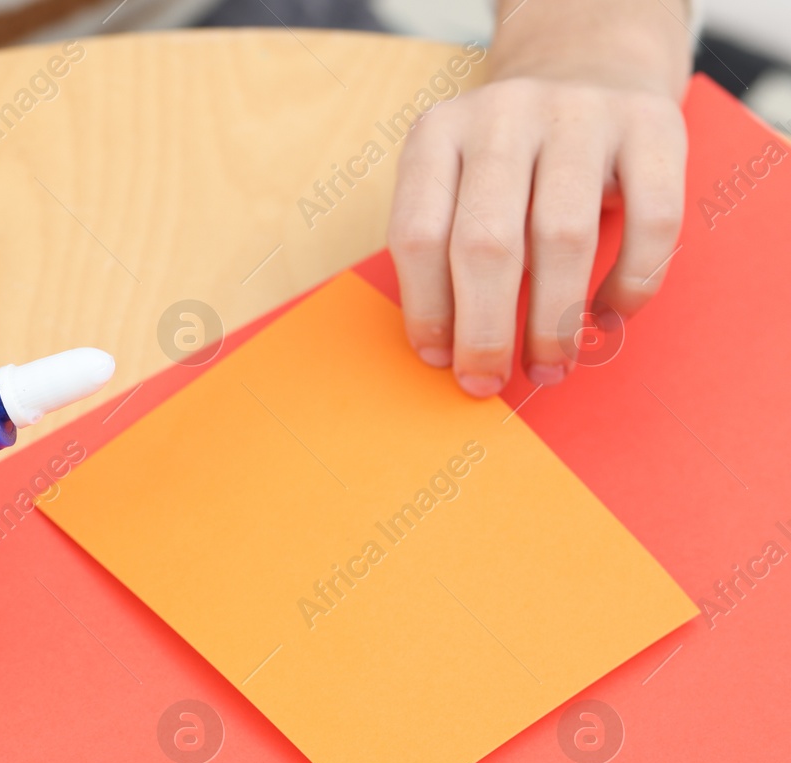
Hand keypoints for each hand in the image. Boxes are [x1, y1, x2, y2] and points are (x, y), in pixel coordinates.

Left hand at [388, 13, 689, 396]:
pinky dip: (630, 283)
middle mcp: (504, 114)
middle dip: (485, 329)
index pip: (419, 235)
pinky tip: (607, 316)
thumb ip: (444, 251)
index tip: (439, 361)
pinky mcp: (652, 123)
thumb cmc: (506, 164)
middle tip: (488, 382)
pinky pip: (650, 221)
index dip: (426, 310)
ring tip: (549, 364)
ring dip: (554, 318)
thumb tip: (446, 354)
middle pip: (487, 243)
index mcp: (437, 134)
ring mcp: (580, 113)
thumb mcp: (453, 184)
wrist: (587, 71)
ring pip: (564, 236)